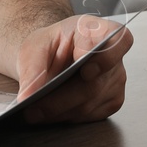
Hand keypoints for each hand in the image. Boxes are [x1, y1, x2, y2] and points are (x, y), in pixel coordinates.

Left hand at [14, 14, 132, 123]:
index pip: (117, 42)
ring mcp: (116, 79)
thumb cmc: (51, 45)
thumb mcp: (34, 47)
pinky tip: (52, 111)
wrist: (54, 53)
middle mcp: (114, 54)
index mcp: (99, 30)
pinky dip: (67, 116)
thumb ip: (31, 69)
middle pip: (94, 84)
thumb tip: (28, 95)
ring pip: (89, 104)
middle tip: (35, 106)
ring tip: (36, 110)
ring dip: (60, 111)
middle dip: (60, 99)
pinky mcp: (113, 100)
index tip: (86, 71)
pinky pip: (89, 115)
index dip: (105, 58)